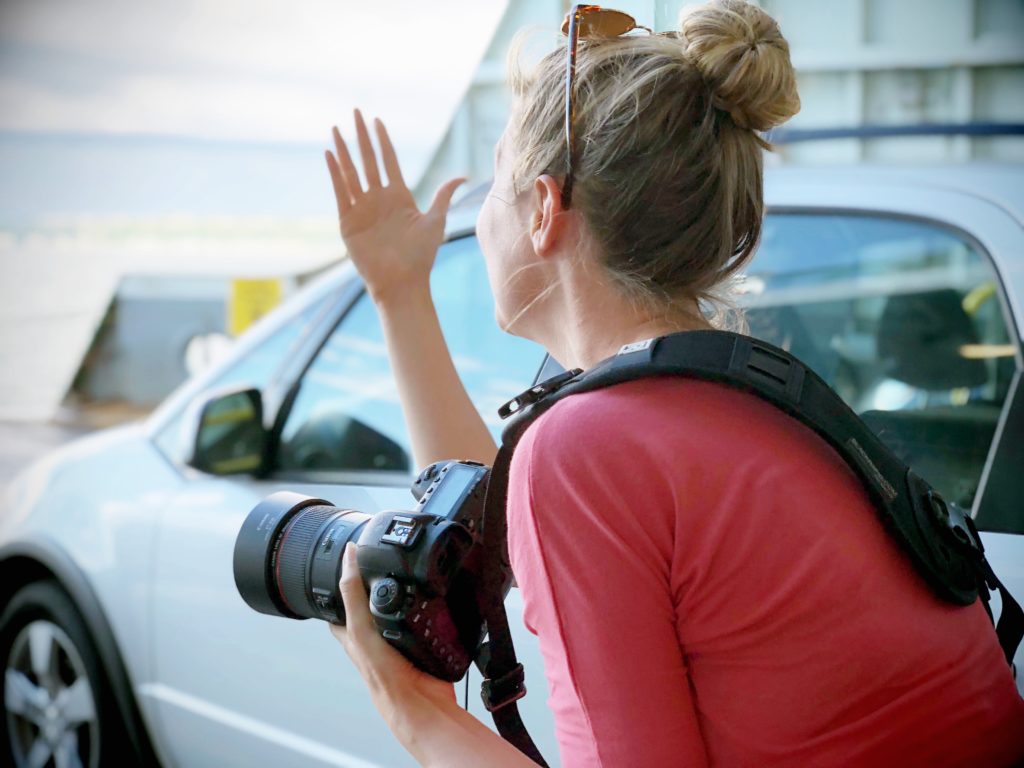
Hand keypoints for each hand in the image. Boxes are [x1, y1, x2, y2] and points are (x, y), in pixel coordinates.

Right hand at [325, 110, 465, 303]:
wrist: (402, 283)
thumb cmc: (421, 256)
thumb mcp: (435, 221)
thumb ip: (443, 196)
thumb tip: (462, 176)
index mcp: (399, 197)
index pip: (388, 161)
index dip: (382, 141)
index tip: (377, 121)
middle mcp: (378, 199)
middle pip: (368, 160)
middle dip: (362, 137)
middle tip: (355, 112)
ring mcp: (362, 209)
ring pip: (351, 173)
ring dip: (344, 151)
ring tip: (337, 129)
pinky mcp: (348, 221)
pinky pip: (340, 192)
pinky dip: (335, 173)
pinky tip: (330, 154)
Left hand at [330, 543, 456, 735]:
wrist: (420, 701)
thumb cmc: (384, 675)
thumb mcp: (360, 628)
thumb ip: (352, 595)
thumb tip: (348, 556)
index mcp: (354, 631)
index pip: (344, 597)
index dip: (347, 575)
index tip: (355, 549)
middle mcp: (376, 633)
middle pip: (374, 599)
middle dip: (382, 580)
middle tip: (390, 558)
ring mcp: (400, 637)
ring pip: (402, 606)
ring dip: (411, 594)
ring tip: (418, 573)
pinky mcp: (423, 641)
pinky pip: (427, 618)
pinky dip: (433, 607)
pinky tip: (439, 598)